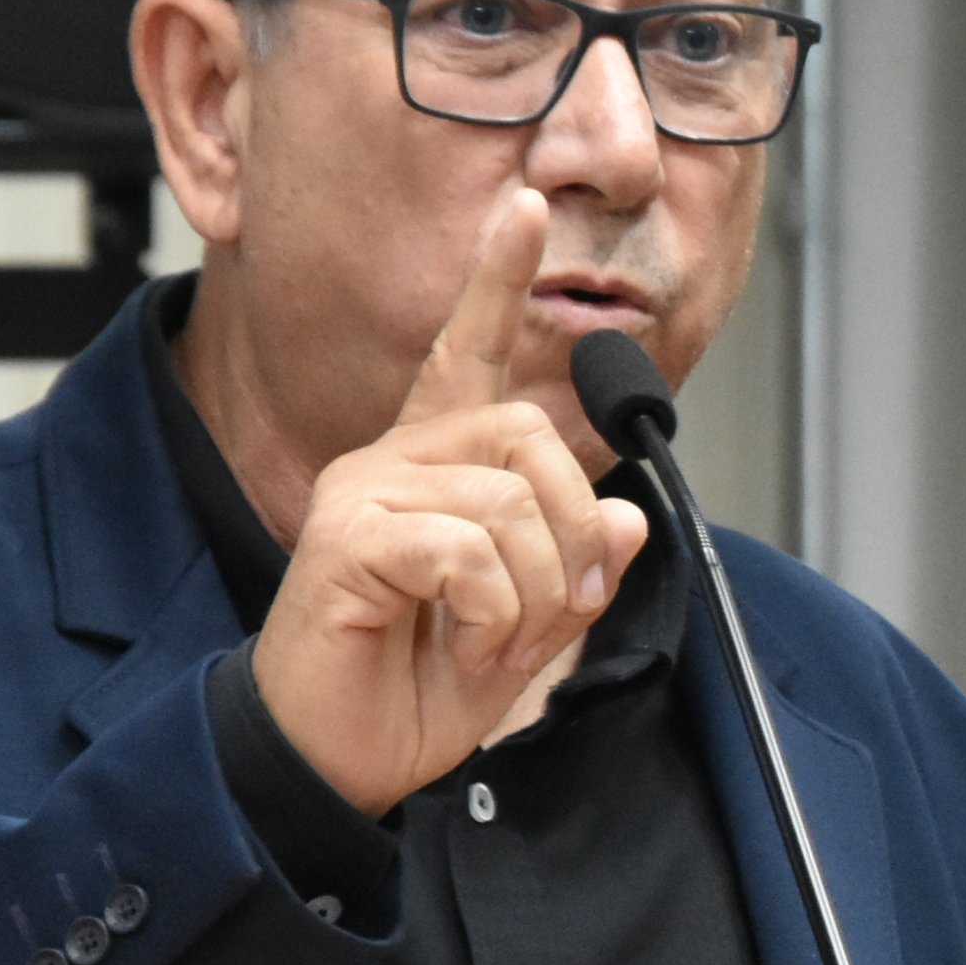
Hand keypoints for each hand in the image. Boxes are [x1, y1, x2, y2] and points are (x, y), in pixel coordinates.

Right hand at [249, 187, 654, 814]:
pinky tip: (464, 645)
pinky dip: (495, 611)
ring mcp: (363, 493)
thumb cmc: (416, 689)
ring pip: (509, 500)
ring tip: (494, 641)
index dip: (497, 279)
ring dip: (534, 590)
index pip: (468, 352)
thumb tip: (627, 519)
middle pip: (529, 436)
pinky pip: (467, 548)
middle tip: (554, 608)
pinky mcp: (347, 539)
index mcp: (435, 467)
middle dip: (572, 532)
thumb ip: (577, 568)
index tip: (529, 204)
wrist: (338, 759)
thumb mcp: (525, 628)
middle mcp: (391, 460)